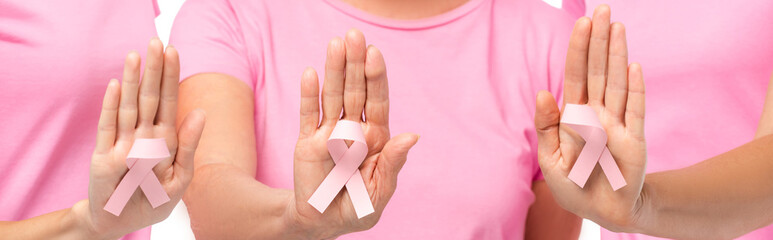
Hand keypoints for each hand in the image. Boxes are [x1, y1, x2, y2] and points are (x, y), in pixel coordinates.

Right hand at [73, 38, 205, 238]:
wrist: (122, 223)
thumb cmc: (152, 200)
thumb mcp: (180, 177)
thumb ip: (189, 146)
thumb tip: (200, 112)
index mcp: (165, 139)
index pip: (168, 101)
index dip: (170, 77)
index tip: (174, 51)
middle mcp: (143, 135)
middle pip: (149, 97)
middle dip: (154, 70)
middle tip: (157, 42)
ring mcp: (122, 143)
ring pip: (128, 106)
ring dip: (131, 81)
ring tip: (135, 56)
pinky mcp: (103, 156)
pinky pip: (108, 128)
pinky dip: (111, 107)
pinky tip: (114, 85)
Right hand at [289, 29, 419, 237]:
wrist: (322, 222)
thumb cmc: (357, 208)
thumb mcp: (379, 193)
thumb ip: (392, 164)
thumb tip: (411, 136)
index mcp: (376, 138)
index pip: (377, 101)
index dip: (376, 78)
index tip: (375, 54)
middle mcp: (353, 129)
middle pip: (355, 91)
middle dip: (355, 65)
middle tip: (355, 36)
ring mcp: (329, 133)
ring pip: (332, 96)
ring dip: (334, 70)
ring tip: (335, 44)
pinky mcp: (308, 142)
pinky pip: (308, 115)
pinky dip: (309, 95)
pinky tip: (311, 73)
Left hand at [534, 5, 646, 231]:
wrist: (601, 210)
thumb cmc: (573, 183)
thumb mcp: (550, 159)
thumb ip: (546, 127)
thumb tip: (543, 93)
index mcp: (573, 115)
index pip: (576, 75)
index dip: (578, 50)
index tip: (582, 23)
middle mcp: (597, 113)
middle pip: (598, 71)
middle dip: (599, 42)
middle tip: (603, 11)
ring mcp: (617, 124)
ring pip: (616, 84)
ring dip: (617, 56)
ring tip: (618, 28)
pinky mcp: (634, 141)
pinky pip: (635, 112)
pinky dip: (635, 90)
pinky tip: (634, 67)